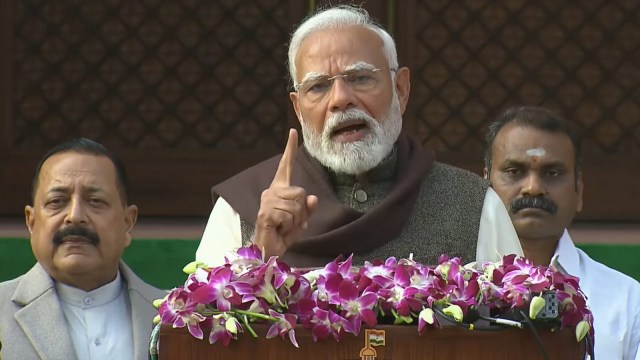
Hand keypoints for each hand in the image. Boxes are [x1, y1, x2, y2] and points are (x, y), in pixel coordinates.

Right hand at [253, 129, 317, 258]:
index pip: (286, 166)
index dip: (290, 149)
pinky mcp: (266, 212)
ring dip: (296, 221)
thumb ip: (307, 210)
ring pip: (297, 206)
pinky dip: (289, 227)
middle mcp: (271, 191)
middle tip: (290, 223)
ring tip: (283, 227)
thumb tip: (313, 198)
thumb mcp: (300, 221)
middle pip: (301, 193)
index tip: (293, 132)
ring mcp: (267, 201)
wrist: (267, 250)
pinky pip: (290, 216)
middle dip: (302, 212)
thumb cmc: (282, 234)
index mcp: (279, 190)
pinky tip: (279, 229)